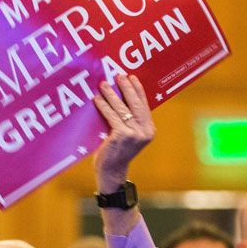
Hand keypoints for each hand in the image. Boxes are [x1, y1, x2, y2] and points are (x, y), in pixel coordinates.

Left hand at [91, 74, 154, 192]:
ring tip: (104, 84)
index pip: (144, 105)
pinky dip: (103, 106)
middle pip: (135, 104)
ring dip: (112, 94)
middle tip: (118, 75)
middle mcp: (144, 131)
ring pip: (122, 108)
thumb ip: (130, 121)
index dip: (138, 90)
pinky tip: (96, 99)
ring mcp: (133, 134)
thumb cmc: (117, 152)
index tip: (132, 77)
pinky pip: (111, 116)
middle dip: (126, 88)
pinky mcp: (121, 135)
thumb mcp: (129, 135)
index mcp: (149, 130)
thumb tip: (122, 97)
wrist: (112, 172)